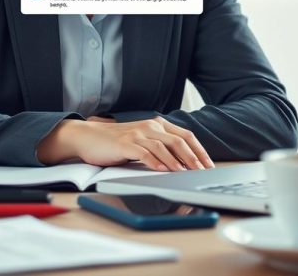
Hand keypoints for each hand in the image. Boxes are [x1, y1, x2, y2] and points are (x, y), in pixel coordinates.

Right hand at [37, 117, 213, 171]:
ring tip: (186, 174)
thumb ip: (160, 146)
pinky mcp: (125, 144)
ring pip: (164, 147)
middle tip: (202, 172)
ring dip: (177, 162)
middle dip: (193, 158)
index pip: (186, 136)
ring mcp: (138, 134)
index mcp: (158, 125)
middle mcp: (150, 126)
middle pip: (179, 141)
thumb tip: (183, 163)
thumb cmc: (117, 142)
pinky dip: (156, 162)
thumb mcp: (142, 140)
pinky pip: (145, 153)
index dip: (199, 150)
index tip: (208, 164)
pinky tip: (163, 171)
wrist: (89, 136)